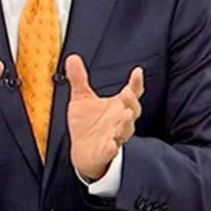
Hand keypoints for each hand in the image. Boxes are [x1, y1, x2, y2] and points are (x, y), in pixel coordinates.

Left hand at [66, 54, 143, 180]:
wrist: (82, 152)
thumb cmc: (87, 124)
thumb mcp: (81, 98)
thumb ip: (79, 79)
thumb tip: (72, 57)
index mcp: (118, 107)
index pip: (132, 93)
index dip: (136, 83)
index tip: (137, 71)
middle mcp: (120, 121)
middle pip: (133, 111)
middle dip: (132, 102)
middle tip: (128, 93)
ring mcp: (115, 137)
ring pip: (125, 131)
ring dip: (126, 124)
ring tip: (125, 115)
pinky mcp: (105, 152)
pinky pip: (111, 150)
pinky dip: (111, 147)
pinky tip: (111, 144)